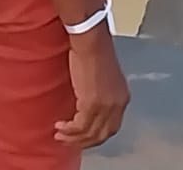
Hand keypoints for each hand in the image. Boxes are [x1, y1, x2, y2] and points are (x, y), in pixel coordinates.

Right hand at [56, 27, 127, 148]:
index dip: (96, 135)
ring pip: (90, 133)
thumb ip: (101, 92)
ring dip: (73, 138)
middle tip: (68, 141)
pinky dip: (69, 130)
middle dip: (84, 141)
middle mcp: (117, 105)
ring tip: (60, 135)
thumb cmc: (94, 50)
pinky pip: (80, 126)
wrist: (90, 40)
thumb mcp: (102, 76)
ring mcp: (105, 106)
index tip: (81, 135)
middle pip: (102, 134)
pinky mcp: (92, 104)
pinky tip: (60, 126)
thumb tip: (87, 103)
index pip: (112, 127)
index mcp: (122, 98)